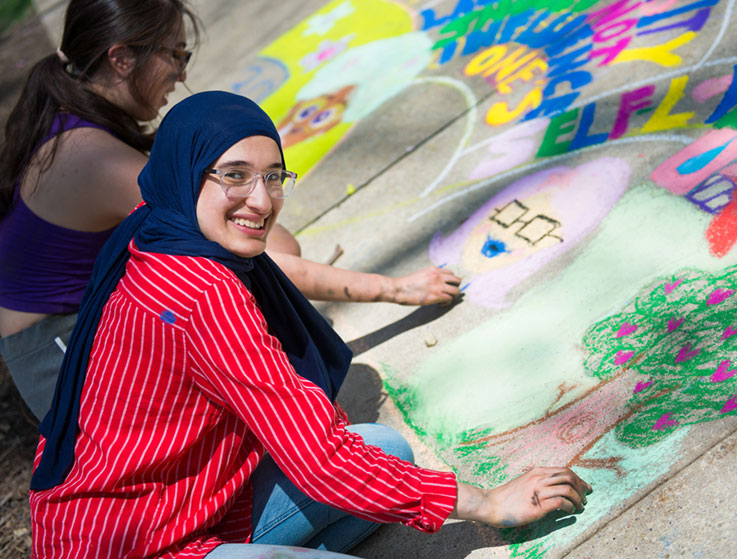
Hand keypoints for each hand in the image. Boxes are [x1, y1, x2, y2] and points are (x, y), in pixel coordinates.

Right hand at [390, 266, 461, 305]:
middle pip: (457, 280)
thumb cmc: (406, 284)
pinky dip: (447, 303)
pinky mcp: (436, 296)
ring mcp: (438, 286)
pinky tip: (440, 305)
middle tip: (449, 294)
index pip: (450, 273)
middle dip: (455, 287)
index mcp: (433, 270)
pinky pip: (449, 299)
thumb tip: (435, 284)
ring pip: (456, 291)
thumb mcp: (420, 275)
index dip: (449, 281)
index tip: (444, 287)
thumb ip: (430, 277)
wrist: (399, 289)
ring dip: (453, 296)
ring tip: (445, 300)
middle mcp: (438, 276)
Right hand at [452, 468, 591, 527]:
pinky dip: (569, 507)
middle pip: (569, 476)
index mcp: (537, 471)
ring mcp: (538, 490)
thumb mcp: (525, 483)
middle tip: (585, 498)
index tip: (586, 488)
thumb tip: (557, 489)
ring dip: (578, 499)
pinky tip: (569, 512)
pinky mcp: (537, 505)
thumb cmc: (507, 497)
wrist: (491, 504)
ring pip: (567, 488)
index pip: (565, 470)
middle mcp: (539, 478)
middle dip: (582, 487)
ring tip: (580, 507)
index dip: (579, 479)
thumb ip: (540, 482)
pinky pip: (561, 502)